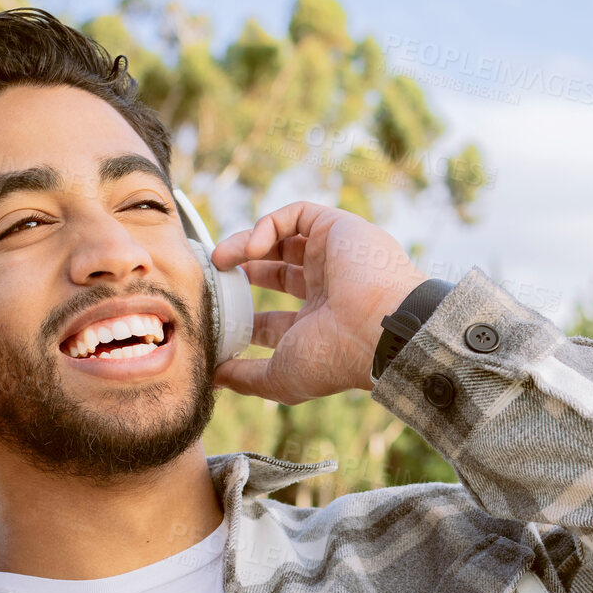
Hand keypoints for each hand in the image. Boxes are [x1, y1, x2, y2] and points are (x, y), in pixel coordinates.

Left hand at [210, 201, 426, 404]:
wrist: (379, 328)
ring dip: (245, 245)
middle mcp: (327, 290)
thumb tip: (214, 376)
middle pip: (275, 273)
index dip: (242, 315)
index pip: (272, 319)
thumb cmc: (333, 358)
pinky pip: (296, 214)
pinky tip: (251, 248)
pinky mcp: (337, 228)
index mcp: (318, 326)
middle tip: (214, 278)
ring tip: (220, 259)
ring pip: (281, 240)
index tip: (214, 315)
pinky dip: (267, 225)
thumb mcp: (281, 377)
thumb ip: (246, 378)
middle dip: (241, 273)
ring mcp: (332, 258)